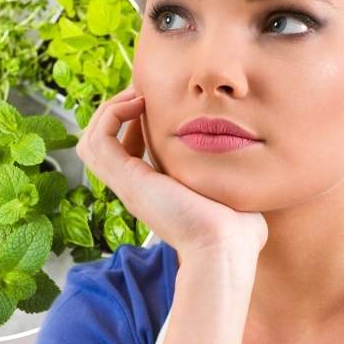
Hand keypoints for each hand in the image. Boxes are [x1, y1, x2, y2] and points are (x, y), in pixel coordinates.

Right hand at [76, 84, 267, 262]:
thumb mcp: (229, 194)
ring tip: (138, 96)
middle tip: (143, 95)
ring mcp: (128, 185)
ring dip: (110, 110)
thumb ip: (231, 180)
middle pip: (101, 147)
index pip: (124, 154)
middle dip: (117, 113)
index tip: (160, 110)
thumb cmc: (237, 231)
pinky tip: (140, 103)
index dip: (135, 127)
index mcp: (154, 192)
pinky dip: (112, 114)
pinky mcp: (129, 179)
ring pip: (91, 141)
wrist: (226, 247)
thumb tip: (251, 172)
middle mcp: (136, 189)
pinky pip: (99, 139)